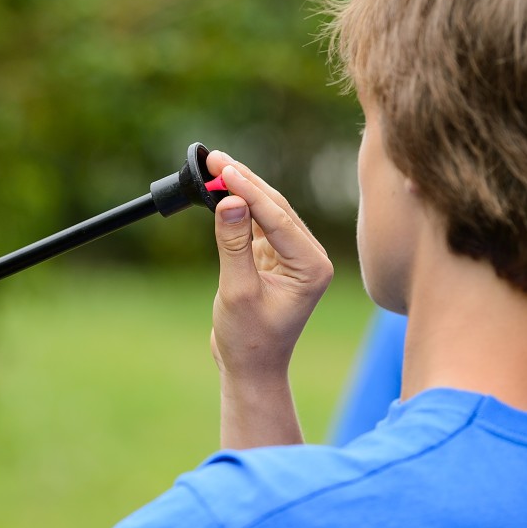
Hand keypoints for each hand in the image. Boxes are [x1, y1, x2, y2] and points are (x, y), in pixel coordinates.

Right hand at [205, 151, 332, 447]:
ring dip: (240, 189)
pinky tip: (220, 189)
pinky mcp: (275, 256)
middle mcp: (309, 256)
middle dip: (244, 181)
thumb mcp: (237, 291)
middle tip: (213, 159)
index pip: (279, 218)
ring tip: (213, 166)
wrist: (250, 368)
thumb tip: (229, 200)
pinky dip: (238, 207)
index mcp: (312, 266)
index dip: (249, 191)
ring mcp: (293, 255)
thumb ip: (233, 244)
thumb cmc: (248, 340)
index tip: (222, 169)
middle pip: (276, 207)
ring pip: (267, 211)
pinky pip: (257, 223)